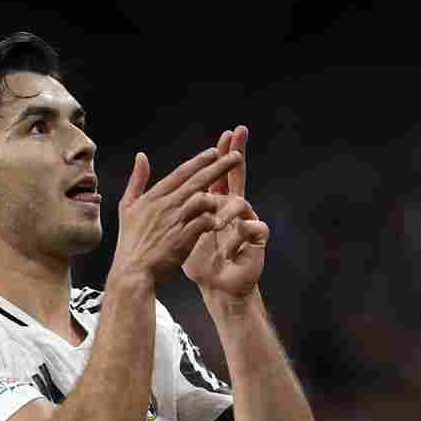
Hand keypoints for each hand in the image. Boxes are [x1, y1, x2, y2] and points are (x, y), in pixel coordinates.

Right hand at [109, 147, 242, 285]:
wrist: (133, 270)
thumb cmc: (130, 241)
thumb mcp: (128, 206)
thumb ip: (136, 180)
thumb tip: (141, 156)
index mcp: (154, 196)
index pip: (181, 173)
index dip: (199, 161)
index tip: (215, 152)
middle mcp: (165, 205)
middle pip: (197, 181)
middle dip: (219, 167)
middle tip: (236, 156)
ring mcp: (174, 221)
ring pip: (202, 199)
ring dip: (216, 197)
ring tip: (225, 200)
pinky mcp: (182, 238)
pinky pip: (204, 222)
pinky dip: (213, 219)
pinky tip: (219, 220)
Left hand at [182, 126, 269, 297]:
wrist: (220, 287)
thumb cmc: (202, 262)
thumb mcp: (183, 236)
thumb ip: (174, 215)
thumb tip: (162, 195)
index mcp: (216, 206)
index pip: (218, 176)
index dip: (221, 156)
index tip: (226, 133)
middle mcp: (235, 210)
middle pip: (237, 178)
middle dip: (237, 157)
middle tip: (239, 137)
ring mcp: (248, 221)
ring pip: (242, 205)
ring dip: (227, 213)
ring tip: (215, 226)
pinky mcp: (258, 240)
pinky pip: (254, 230)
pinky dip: (239, 239)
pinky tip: (229, 250)